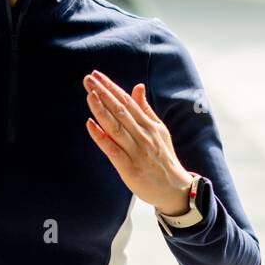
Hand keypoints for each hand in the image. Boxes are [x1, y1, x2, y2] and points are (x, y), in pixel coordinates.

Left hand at [83, 70, 193, 214]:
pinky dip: (101, 137)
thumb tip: (137, 86)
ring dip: (101, 110)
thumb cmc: (163, 157)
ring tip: (89, 94)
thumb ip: (145, 109)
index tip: (97, 76)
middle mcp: (143, 135)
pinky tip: (90, 125)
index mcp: (149, 124)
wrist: (175, 189)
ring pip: (116, 127)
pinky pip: (113, 150)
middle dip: (103, 93)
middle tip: (88, 79)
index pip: (127, 102)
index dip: (111, 88)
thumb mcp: (159, 130)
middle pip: (120, 110)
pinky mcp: (129, 168)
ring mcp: (136, 151)